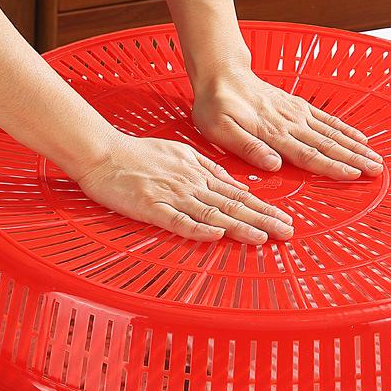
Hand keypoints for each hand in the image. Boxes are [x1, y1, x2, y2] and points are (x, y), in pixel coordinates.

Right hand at [75, 133, 293, 244]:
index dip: (264, 208)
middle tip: (286, 232)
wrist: (104, 152)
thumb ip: (212, 170)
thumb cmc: (141, 154)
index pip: (239, 194)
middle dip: (262, 219)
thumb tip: (239, 187)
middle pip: (232, 205)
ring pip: (212, 214)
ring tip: (262, 238)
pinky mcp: (151, 208)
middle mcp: (192, 185)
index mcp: (200, 173)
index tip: (284, 219)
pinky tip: (215, 237)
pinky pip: (177, 221)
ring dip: (238, 227)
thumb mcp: (184, 153)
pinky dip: (197, 230)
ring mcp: (173, 196)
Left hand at [191, 68, 383, 179]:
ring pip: (332, 133)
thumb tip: (273, 165)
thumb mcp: (220, 130)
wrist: (221, 74)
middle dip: (354, 158)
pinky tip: (360, 139)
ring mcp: (296, 113)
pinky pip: (327, 119)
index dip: (332, 166)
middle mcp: (290, 123)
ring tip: (376, 159)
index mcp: (272, 133)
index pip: (308, 154)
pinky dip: (346, 129)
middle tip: (376, 170)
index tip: (353, 175)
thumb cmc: (217, 106)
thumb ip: (247, 148)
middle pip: (328, 144)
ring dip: (355, 147)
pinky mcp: (298, 106)